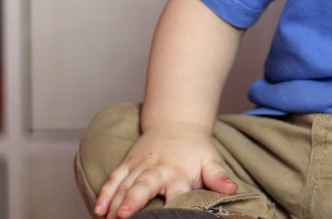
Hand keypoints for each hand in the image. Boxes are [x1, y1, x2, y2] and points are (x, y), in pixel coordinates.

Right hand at [93, 125, 237, 218]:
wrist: (177, 123)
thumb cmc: (195, 149)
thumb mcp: (210, 161)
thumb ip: (218, 177)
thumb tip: (232, 189)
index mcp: (180, 172)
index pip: (178, 192)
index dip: (174, 205)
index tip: (171, 217)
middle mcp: (158, 169)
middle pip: (144, 186)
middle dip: (133, 201)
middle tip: (124, 216)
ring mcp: (140, 166)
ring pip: (125, 184)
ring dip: (115, 202)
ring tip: (108, 218)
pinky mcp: (128, 164)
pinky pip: (114, 178)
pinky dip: (105, 193)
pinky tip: (98, 209)